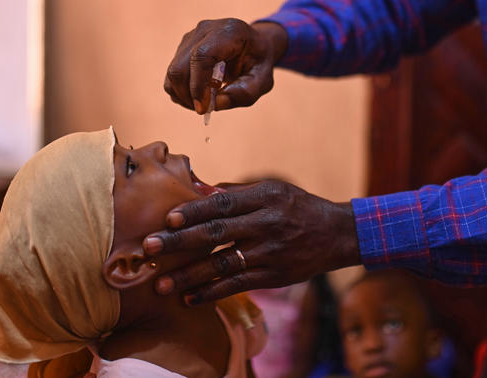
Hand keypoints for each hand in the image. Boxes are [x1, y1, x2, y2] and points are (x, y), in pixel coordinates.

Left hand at [142, 180, 360, 303]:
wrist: (336, 234)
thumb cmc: (297, 207)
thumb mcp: (272, 189)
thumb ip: (235, 191)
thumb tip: (197, 187)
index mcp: (263, 198)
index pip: (223, 203)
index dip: (194, 211)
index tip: (167, 218)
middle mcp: (265, 224)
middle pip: (216, 233)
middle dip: (179, 242)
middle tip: (149, 248)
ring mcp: (269, 252)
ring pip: (222, 264)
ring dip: (189, 275)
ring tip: (161, 284)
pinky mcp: (273, 276)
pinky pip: (237, 285)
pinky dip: (212, 293)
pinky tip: (190, 298)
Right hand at [163, 19, 287, 113]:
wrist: (253, 45)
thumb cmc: (258, 63)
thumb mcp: (262, 81)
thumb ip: (244, 93)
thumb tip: (215, 104)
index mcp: (229, 32)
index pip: (202, 56)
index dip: (198, 84)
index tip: (203, 108)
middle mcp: (205, 30)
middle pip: (180, 66)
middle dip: (187, 95)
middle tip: (203, 110)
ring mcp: (190, 37)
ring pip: (173, 72)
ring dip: (183, 95)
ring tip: (203, 103)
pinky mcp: (182, 48)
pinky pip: (173, 75)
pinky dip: (180, 91)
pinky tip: (198, 96)